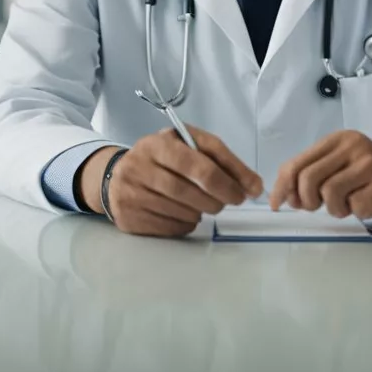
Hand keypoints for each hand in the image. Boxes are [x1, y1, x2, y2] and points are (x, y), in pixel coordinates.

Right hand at [79, 126, 263, 237]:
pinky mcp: (129, 217)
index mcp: (159, 143)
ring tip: (202, 205)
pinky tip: (185, 214)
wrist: (117, 176)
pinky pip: (171, 227)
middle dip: (218, 199)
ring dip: (202, 212)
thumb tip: (254, 187)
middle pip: (191, 191)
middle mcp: (140, 166)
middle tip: (228, 202)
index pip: (201, 164)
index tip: (247, 191)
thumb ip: (222, 161)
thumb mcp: (189, 146)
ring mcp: (131, 192)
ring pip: (183, 211)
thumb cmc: (163, 158)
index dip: (229, 180)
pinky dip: (186, 224)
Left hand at [270, 130, 371, 220]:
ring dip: (334, 209)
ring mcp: (369, 163)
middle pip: (309, 178)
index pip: (297, 163)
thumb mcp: (341, 166)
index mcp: (337, 140)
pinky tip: (366, 206)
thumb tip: (285, 196)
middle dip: (307, 200)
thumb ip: (313, 175)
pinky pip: (355, 207)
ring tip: (347, 206)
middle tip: (317, 207)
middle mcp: (352, 146)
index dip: (282, 187)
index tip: (277, 204)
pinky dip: (356, 213)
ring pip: (329, 194)